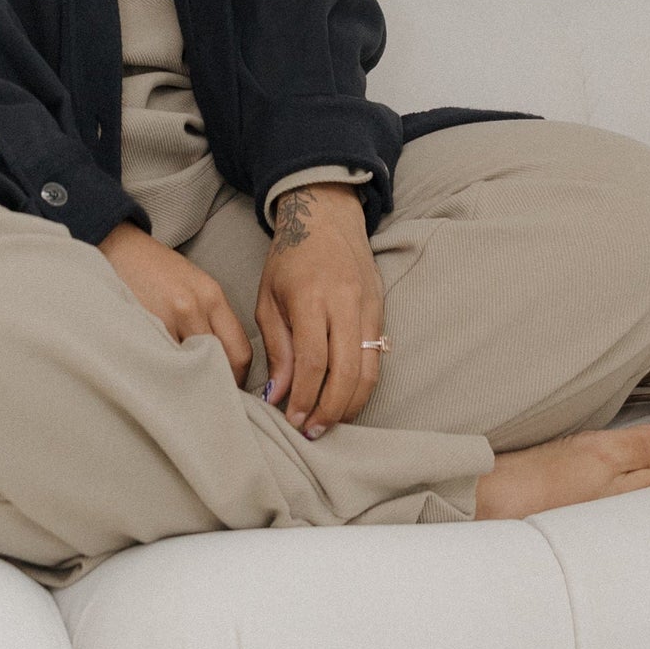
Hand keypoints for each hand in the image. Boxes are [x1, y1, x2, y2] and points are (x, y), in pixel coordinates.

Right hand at [98, 220, 252, 386]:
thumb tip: (225, 365)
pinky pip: (162, 364)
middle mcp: (194, 307)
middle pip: (221, 365)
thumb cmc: (156, 269)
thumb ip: (211, 321)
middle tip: (208, 396)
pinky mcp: (142, 326)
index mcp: (212, 296)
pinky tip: (158, 373)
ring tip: (181, 386)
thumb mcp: (194, 286)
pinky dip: (163, 373)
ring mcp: (166, 318)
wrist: (118, 247)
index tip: (229, 388)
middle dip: (216, 386)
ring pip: (190, 370)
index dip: (239, 379)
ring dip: (188, 382)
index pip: (241, 352)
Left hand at [255, 183, 384, 435]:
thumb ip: (277, 347)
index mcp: (311, 297)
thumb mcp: (268, 297)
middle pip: (346, 372)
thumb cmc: (289, 258)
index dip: (304, 397)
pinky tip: (345, 400)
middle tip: (311, 431)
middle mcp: (345, 302)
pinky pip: (377, 357)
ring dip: (350, 405)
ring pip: (369, 370)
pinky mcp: (381, 310)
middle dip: (329, 410)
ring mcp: (368, 306)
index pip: (314, 360)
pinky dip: (363, 385)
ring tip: (328, 423)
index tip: (290, 419)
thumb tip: (278, 395)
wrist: (326, 217)